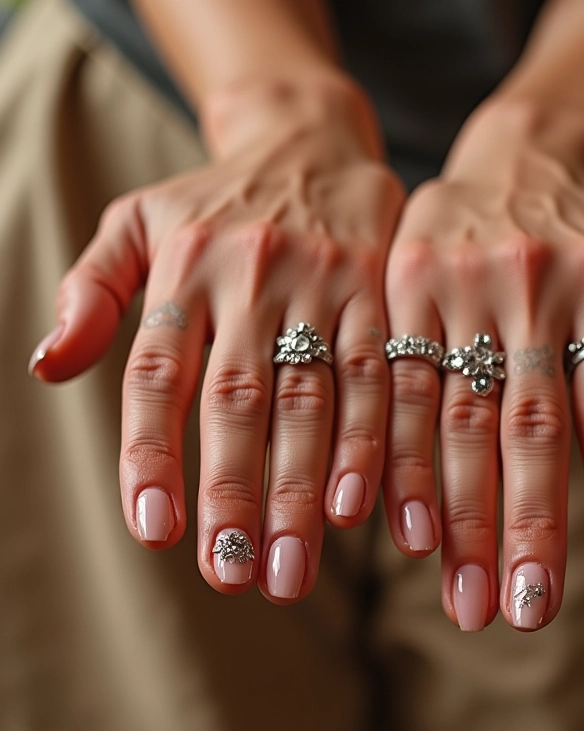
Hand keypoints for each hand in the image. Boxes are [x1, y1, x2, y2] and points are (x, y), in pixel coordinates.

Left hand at [29, 80, 403, 599]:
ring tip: (290, 569)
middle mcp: (249, 278)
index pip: (156, 372)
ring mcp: (320, 284)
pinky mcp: (379, 292)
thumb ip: (92, 291)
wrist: (309, 144)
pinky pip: (376, 374)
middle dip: (235, 494)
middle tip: (231, 576)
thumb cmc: (217, 202)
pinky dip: (368, 443)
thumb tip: (48, 366)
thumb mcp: (137, 222)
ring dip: (300, 489)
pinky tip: (362, 506)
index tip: (155, 531)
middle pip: (237, 400)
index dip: (152, 453)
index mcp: (183, 266)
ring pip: (309, 398)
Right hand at [382, 100, 583, 631]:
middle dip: (526, 524)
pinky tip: (398, 523)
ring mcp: (459, 290)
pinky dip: (399, 455)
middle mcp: (528, 290)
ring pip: (457, 416)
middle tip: (522, 614)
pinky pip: (399, 382)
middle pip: (528, 425)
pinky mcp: (403, 290)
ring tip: (466, 598)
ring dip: (459, 513)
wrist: (518, 153)